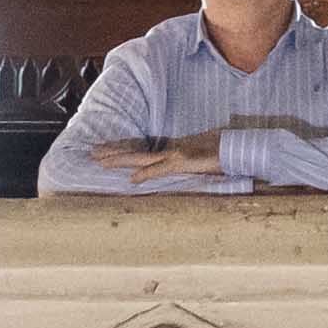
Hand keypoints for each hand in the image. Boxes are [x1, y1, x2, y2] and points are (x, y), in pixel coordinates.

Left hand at [80, 134, 231, 179]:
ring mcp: (175, 155)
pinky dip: (146, 174)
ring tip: (100, 162)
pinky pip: (161, 170)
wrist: (237, 148)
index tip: (104, 151)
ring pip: (141, 158)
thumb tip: (177, 164)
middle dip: (112, 153)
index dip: (122, 151)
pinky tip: (132, 179)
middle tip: (90, 152)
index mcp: (172, 150)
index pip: (142, 151)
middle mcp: (170, 151)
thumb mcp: (201, 158)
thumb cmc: (222, 152)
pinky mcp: (183, 162)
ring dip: (120, 159)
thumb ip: (187, 161)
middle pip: (134, 152)